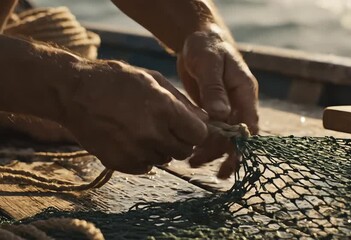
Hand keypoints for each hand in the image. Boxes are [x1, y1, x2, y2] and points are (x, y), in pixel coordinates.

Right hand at [60, 60, 207, 173]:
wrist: (73, 93)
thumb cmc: (116, 80)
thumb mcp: (154, 80)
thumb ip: (183, 102)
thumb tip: (206, 120)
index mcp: (164, 109)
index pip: (199, 135)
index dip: (196, 130)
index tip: (189, 126)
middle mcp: (152, 134)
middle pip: (184, 150)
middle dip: (181, 140)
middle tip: (166, 127)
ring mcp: (134, 151)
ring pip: (165, 160)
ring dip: (161, 148)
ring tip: (144, 129)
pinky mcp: (120, 163)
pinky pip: (146, 167)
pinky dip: (143, 157)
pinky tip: (131, 139)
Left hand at [177, 30, 258, 178]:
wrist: (199, 38)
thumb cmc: (207, 47)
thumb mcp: (209, 63)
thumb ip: (214, 89)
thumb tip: (221, 115)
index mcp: (245, 91)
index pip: (250, 122)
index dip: (242, 143)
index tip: (230, 159)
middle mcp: (239, 102)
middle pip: (238, 135)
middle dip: (224, 154)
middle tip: (206, 167)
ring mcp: (227, 107)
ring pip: (225, 136)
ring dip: (211, 151)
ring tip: (192, 162)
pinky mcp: (214, 109)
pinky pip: (213, 131)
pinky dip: (204, 142)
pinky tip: (192, 152)